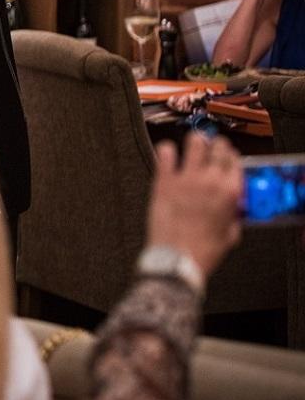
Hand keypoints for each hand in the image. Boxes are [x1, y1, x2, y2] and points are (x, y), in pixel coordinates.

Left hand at [146, 134, 242, 277]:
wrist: (177, 258)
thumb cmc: (202, 250)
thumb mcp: (230, 235)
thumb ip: (233, 217)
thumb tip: (233, 211)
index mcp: (230, 192)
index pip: (235, 160)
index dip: (230, 156)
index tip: (226, 156)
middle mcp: (210, 181)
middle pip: (218, 147)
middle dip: (215, 145)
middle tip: (211, 147)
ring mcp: (186, 179)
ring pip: (195, 142)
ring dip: (195, 141)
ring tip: (192, 144)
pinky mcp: (164, 182)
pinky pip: (166, 154)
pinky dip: (167, 150)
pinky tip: (167, 153)